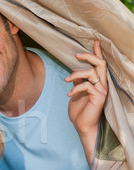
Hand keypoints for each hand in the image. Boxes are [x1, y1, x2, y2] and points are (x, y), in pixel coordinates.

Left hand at [65, 40, 107, 163]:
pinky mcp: (99, 97)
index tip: (95, 42)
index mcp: (98, 83)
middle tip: (76, 56)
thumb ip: (78, 83)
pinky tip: (69, 94)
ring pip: (91, 72)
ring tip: (67, 80)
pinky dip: (76, 88)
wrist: (83, 126)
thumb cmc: (80, 112)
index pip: (99, 64)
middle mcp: (102, 85)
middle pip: (100, 63)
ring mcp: (102, 90)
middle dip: (88, 56)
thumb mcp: (76, 93)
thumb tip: (74, 75)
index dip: (97, 53)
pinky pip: (86, 85)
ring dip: (76, 74)